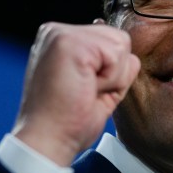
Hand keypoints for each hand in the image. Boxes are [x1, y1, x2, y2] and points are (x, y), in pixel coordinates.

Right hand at [11, 21, 139, 165]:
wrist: (48, 141)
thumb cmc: (68, 122)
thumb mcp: (96, 86)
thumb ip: (110, 64)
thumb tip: (125, 47)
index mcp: (61, 40)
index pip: (110, 41)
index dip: (111, 73)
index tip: (84, 91)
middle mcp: (57, 31)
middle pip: (120, 39)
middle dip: (115, 73)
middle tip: (85, 92)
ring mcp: (62, 34)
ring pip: (121, 45)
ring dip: (112, 77)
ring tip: (84, 90)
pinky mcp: (69, 42)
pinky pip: (116, 55)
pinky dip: (110, 80)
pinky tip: (85, 89)